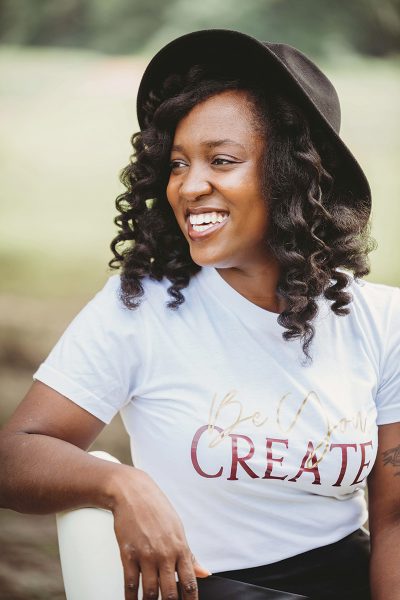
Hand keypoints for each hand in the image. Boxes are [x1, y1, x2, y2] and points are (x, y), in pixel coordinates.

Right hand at [111, 465, 210, 598]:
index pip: (189, 582)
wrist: (133, 492)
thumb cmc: (157, 508)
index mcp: (180, 547)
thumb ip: (190, 554)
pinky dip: (131, 598)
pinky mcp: (128, 554)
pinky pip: (130, 584)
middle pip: (170, 592)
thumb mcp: (178, 528)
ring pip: (150, 592)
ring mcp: (146, 555)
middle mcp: (165, 553)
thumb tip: (204, 572)